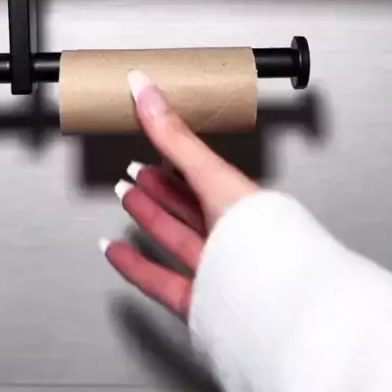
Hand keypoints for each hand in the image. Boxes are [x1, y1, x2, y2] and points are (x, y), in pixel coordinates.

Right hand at [99, 71, 258, 317]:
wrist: (274, 301)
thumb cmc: (258, 235)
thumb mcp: (209, 174)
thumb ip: (175, 136)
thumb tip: (147, 90)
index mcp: (239, 200)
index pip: (202, 174)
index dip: (173, 160)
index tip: (149, 148)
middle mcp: (231, 233)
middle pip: (188, 205)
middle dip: (158, 187)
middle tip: (132, 173)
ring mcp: (217, 268)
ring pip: (176, 237)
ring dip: (148, 217)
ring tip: (126, 199)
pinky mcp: (202, 299)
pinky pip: (162, 279)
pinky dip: (136, 265)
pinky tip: (117, 252)